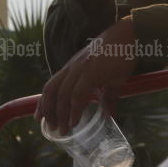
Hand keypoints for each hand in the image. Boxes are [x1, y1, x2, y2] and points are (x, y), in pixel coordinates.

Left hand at [35, 17, 137, 134]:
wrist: (128, 35)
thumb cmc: (119, 54)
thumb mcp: (109, 77)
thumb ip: (107, 97)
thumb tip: (109, 116)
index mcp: (73, 67)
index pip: (51, 85)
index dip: (43, 102)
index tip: (39, 118)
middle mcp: (73, 67)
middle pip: (52, 90)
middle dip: (48, 111)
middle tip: (51, 128)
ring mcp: (81, 69)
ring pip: (62, 94)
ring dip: (60, 114)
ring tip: (62, 131)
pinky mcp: (92, 71)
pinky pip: (78, 93)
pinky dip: (74, 109)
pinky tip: (74, 121)